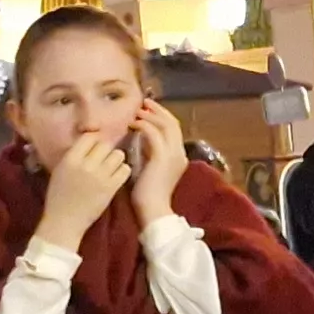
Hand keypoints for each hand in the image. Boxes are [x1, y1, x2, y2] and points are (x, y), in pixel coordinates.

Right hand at [32, 130, 131, 251]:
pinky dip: (123, 171)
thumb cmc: (59, 196)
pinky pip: (125, 170)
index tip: (95, 146)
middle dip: (106, 150)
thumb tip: (89, 141)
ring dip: (116, 159)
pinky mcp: (111, 188)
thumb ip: (73, 155)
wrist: (64, 222)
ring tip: (111, 167)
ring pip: (118, 155)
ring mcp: (100, 176)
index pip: (89, 137)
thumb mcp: (60, 170)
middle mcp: (86, 165)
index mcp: (70, 159)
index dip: (94, 140)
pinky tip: (116, 176)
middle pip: (105, 144)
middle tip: (104, 158)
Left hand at [128, 102, 189, 221]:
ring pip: (166, 125)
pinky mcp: (162, 158)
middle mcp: (179, 154)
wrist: (153, 211)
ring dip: (151, 115)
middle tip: (144, 103)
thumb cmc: (147, 196)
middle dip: (158, 111)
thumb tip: (140, 144)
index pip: (173, 131)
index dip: (162, 118)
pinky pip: (154, 134)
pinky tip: (133, 124)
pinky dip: (144, 125)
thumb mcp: (150, 171)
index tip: (148, 111)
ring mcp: (173, 155)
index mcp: (178, 158)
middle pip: (173, 123)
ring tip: (138, 111)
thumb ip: (150, 156)